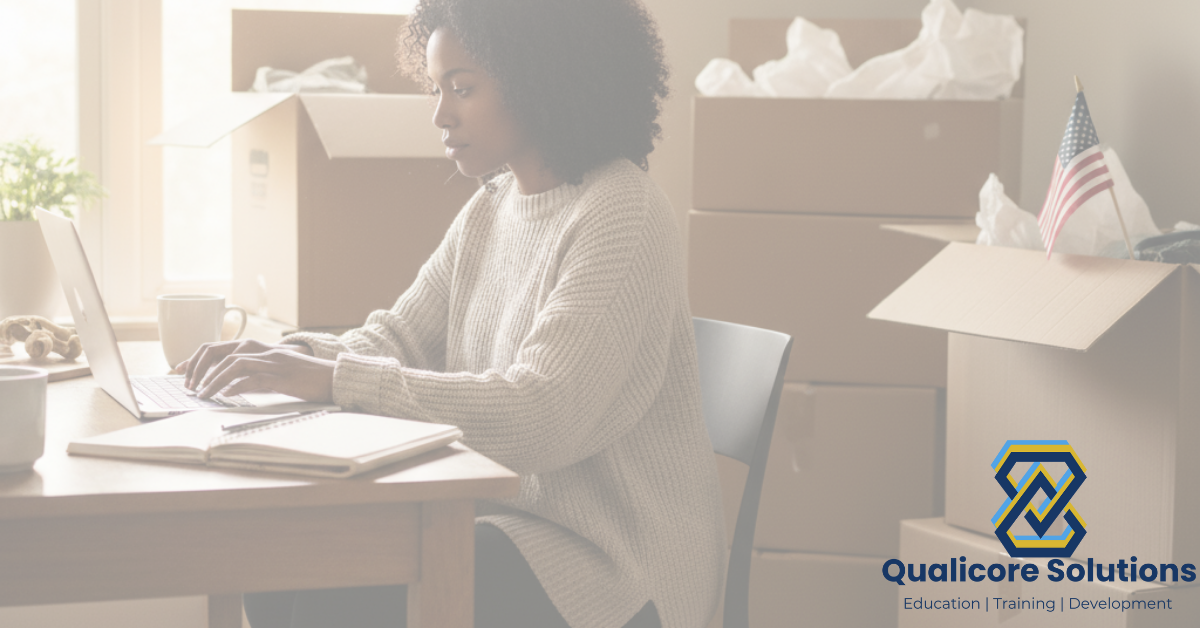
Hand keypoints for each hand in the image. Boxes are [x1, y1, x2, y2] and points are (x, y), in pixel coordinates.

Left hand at [175, 339, 313, 389]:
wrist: (333, 377)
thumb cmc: (305, 377)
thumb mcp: (274, 373)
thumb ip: (252, 375)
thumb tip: (229, 387)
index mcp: (258, 348)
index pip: (219, 347)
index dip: (196, 358)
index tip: (181, 372)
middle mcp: (262, 351)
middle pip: (221, 352)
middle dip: (199, 369)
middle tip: (190, 387)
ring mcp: (272, 362)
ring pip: (233, 364)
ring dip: (214, 380)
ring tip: (203, 395)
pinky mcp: (282, 376)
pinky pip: (253, 378)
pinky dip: (236, 386)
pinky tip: (226, 396)